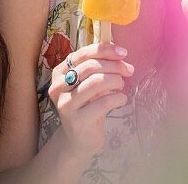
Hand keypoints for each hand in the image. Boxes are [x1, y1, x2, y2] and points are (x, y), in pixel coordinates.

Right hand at [48, 42, 132, 156]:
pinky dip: (118, 98)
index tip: (123, 52)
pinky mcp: (76, 120)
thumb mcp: (91, 82)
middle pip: (90, 67)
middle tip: (129, 70)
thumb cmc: (88, 105)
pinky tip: (121, 100)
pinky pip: (103, 102)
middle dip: (114, 66)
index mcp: (59, 73)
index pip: (82, 54)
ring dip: (116, 80)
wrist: (81, 138)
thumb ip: (100, 65)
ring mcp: (65, 104)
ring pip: (96, 82)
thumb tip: (117, 49)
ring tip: (122, 85)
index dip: (104, 50)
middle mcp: (58, 87)